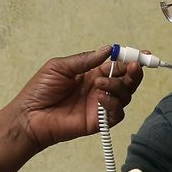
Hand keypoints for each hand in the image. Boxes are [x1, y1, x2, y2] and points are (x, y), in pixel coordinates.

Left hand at [9, 47, 144, 150]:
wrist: (29, 115)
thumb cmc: (40, 90)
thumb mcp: (60, 66)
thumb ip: (85, 60)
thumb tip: (108, 50)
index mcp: (91, 73)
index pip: (117, 65)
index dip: (130, 59)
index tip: (142, 54)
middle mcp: (99, 88)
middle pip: (127, 80)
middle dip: (134, 72)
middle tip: (134, 66)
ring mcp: (100, 105)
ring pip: (125, 95)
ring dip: (119, 86)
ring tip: (101, 83)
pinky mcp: (98, 121)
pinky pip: (117, 113)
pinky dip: (113, 104)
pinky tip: (101, 98)